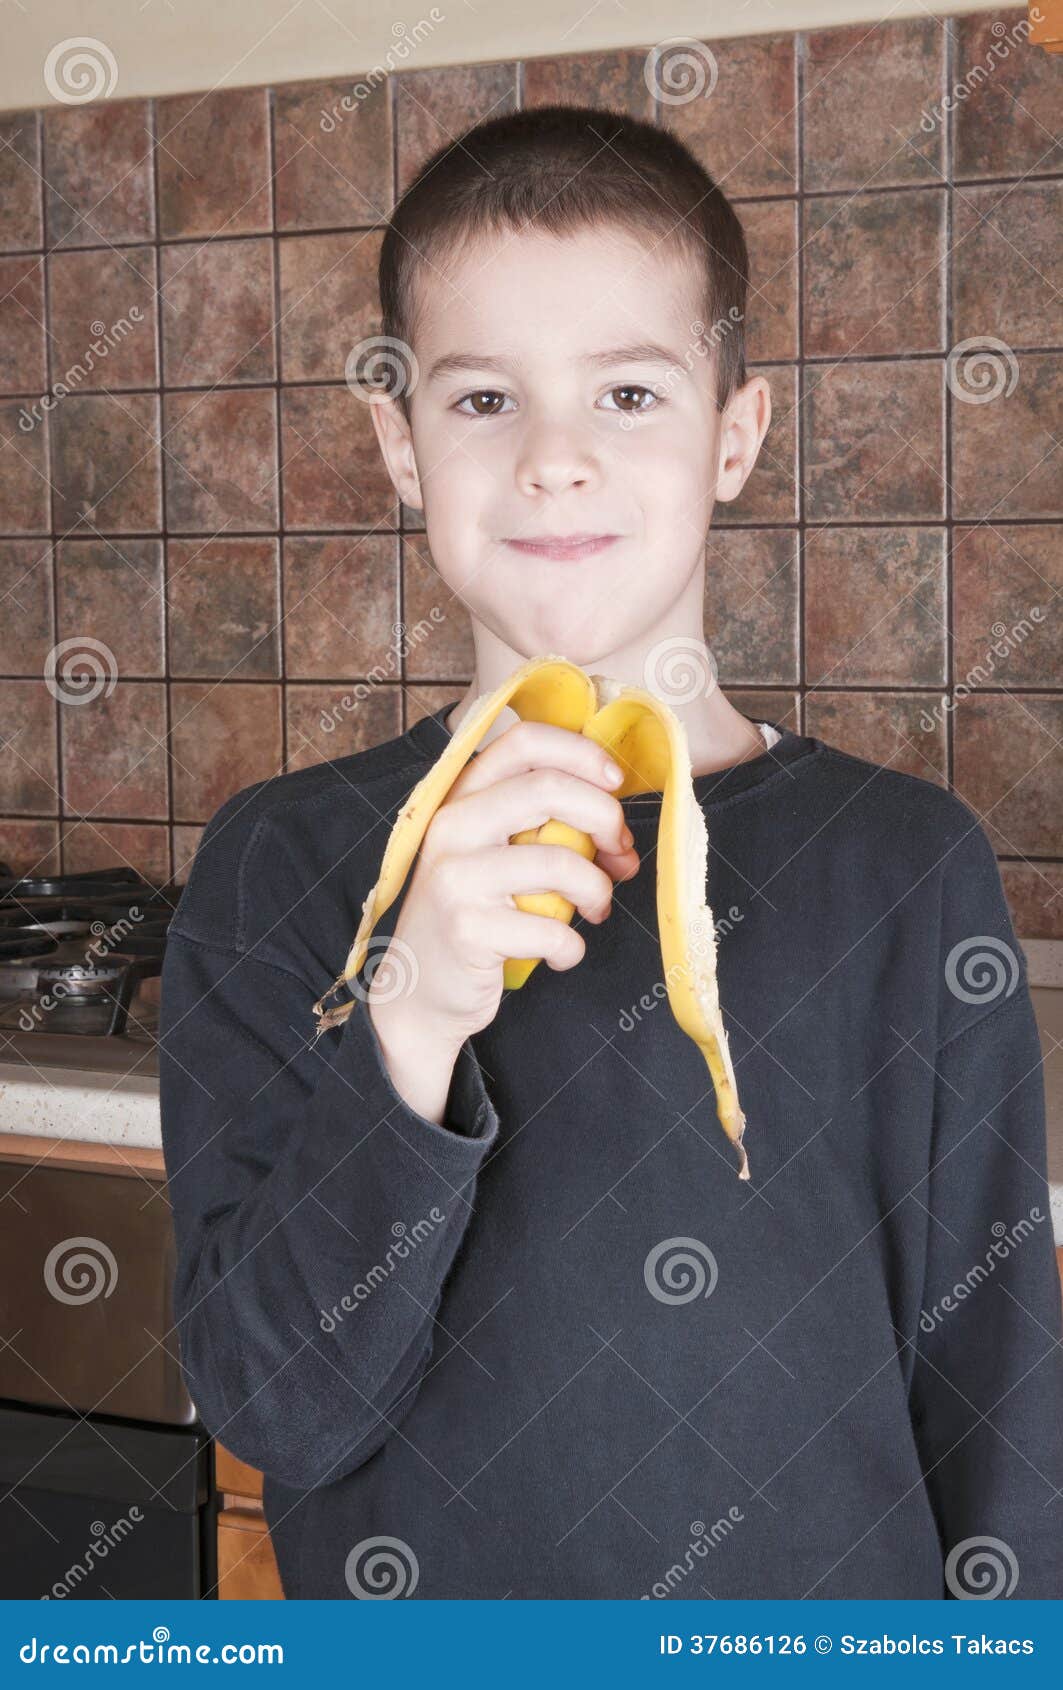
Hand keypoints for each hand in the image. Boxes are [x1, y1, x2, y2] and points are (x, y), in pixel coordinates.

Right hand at [367, 718, 638, 1061]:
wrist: (418, 988)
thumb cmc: (472, 913)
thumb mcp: (489, 850)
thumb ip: (535, 819)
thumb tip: (614, 813)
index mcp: (461, 796)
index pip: (525, 741)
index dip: (583, 753)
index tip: (615, 784)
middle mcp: (452, 826)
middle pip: (550, 788)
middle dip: (606, 819)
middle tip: (619, 855)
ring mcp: (455, 877)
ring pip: (561, 862)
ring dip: (597, 890)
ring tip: (595, 910)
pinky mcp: (467, 928)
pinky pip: (552, 930)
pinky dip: (572, 948)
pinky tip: (559, 954)